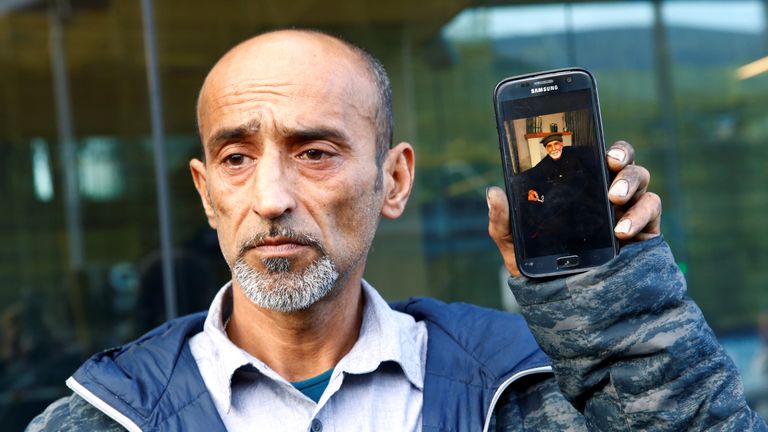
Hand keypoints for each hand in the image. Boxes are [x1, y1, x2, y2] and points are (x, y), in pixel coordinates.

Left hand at [487, 140, 661, 276]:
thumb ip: (503, 222)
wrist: (566, 306)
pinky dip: (640, 215)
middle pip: (622, 161)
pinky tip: (621, 230)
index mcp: (578, 189)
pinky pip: (651, 210)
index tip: (587, 140)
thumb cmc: (542, 269)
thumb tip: (493, 193)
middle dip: (621, 154)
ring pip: (641, 179)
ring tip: (614, 198)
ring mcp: (627, 211)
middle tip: (610, 162)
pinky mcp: (644, 232)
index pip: (591, 156)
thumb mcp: (516, 245)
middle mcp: (606, 194)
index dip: (593, 143)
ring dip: (631, 182)